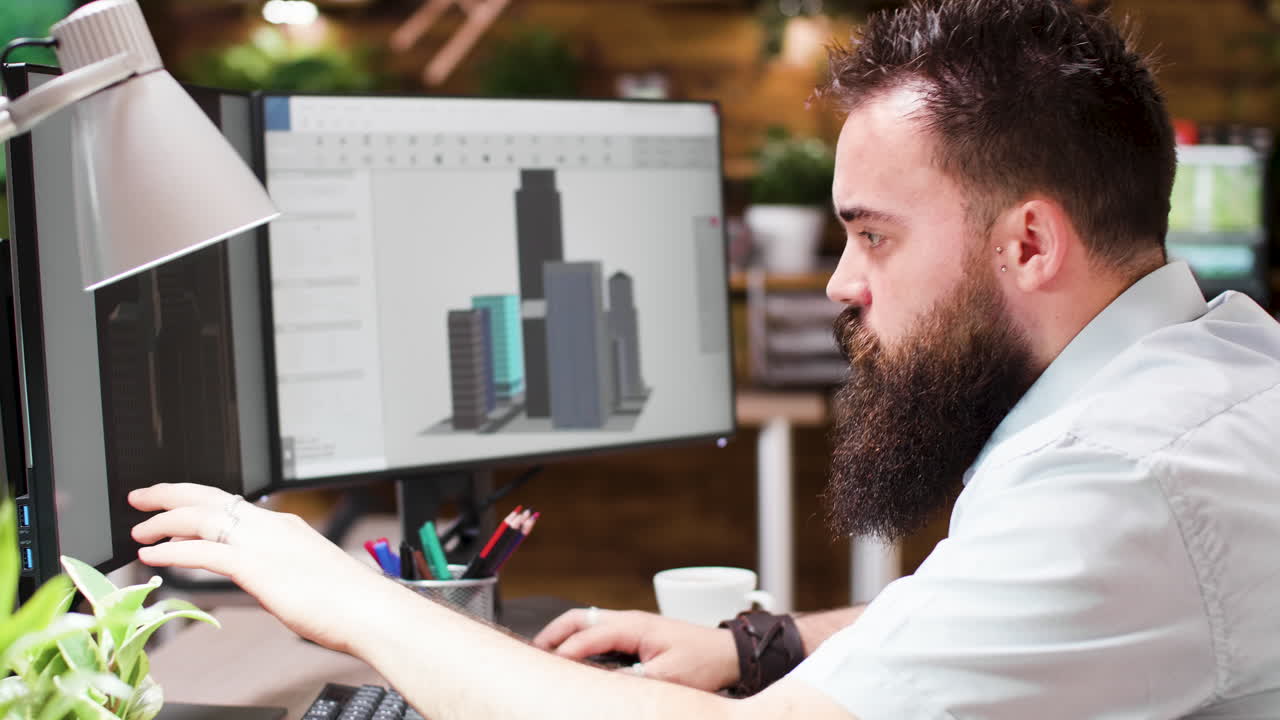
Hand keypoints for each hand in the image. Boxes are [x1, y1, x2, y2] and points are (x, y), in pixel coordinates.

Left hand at [129, 483, 399, 654]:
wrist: (368, 610)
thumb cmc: (348, 601)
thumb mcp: (308, 574)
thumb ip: (281, 570)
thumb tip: (266, 580)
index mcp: (284, 526)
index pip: (230, 503)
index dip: (195, 500)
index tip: (173, 503)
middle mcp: (271, 526)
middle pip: (209, 497)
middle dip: (169, 494)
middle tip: (141, 497)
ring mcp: (263, 543)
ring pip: (200, 517)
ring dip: (163, 522)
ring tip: (139, 532)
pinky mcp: (255, 566)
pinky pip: (203, 550)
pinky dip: (172, 550)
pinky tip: (154, 556)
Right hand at [533, 608, 738, 691]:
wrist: (728, 653)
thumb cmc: (703, 661)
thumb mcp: (668, 677)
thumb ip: (633, 680)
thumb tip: (603, 684)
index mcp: (634, 625)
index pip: (588, 636)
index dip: (565, 652)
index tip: (546, 669)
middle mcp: (629, 619)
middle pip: (579, 619)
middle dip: (553, 634)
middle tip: (532, 655)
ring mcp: (631, 624)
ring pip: (586, 622)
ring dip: (563, 635)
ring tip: (544, 655)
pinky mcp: (636, 633)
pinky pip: (598, 631)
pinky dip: (579, 640)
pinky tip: (573, 656)